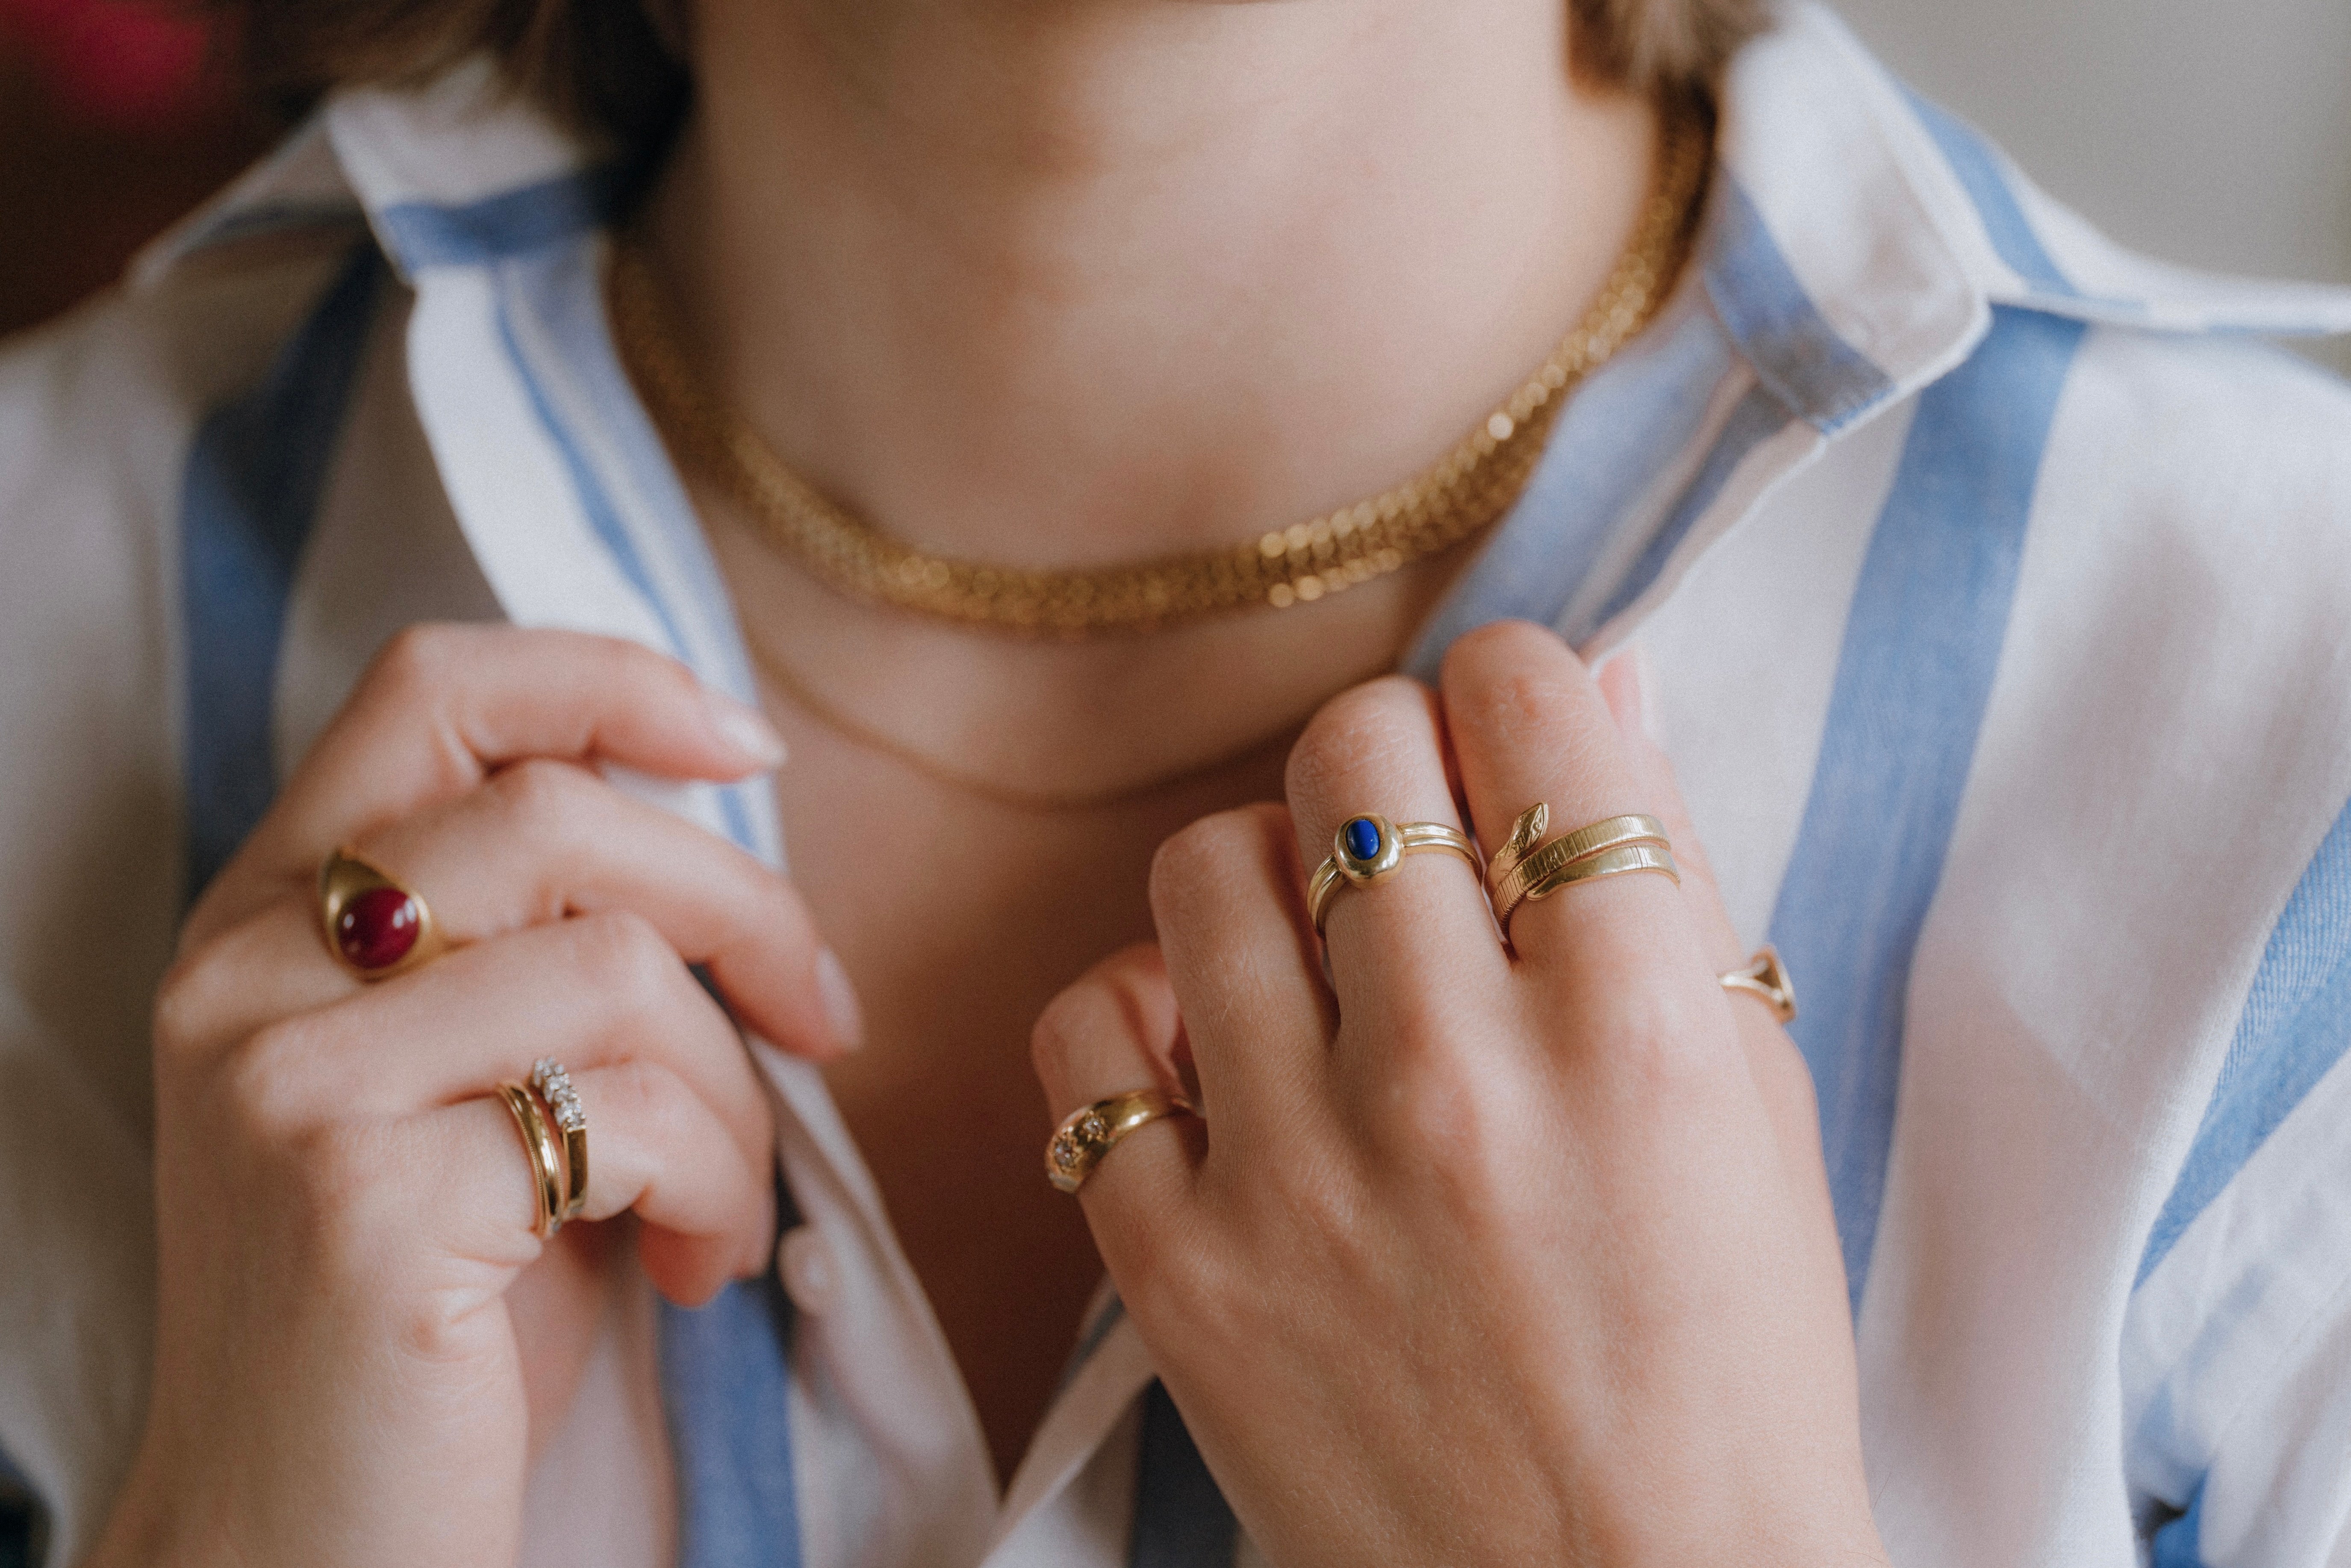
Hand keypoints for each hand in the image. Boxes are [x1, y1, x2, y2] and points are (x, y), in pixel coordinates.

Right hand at [92, 626, 851, 1567]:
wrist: (305, 1541)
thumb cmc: (435, 1317)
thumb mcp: (476, 1092)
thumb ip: (545, 947)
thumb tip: (725, 823)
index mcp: (270, 919)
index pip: (434, 687)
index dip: (609, 680)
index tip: (747, 746)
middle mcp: (247, 973)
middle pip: (559, 812)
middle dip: (743, 907)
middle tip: (821, 1020)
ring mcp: (287, 1081)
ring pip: (613, 967)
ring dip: (733, 1094)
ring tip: (726, 1203)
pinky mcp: (359, 1198)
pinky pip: (626, 1115)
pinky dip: (716, 1188)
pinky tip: (697, 1269)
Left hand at [1032, 621, 1886, 1567]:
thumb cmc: (1725, 1373)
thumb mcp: (1756, 1116)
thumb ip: (1673, 887)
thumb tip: (1594, 688)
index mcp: (1631, 1024)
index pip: (1525, 699)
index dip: (1515, 694)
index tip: (1510, 749)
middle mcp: (1454, 1074)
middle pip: (1353, 751)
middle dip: (1391, 765)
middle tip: (1418, 850)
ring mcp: (1296, 1170)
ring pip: (1208, 864)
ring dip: (1269, 877)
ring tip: (1319, 958)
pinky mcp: (1177, 1265)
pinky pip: (1087, 1034)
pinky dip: (1141, 1013)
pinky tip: (1214, 1056)